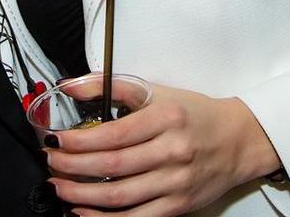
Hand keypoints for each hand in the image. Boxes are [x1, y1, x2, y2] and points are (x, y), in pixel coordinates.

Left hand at [44, 84, 278, 215]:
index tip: (55, 139)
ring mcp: (176, 183)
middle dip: (73, 167)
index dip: (80, 140)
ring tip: (60, 188)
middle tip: (51, 163)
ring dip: (83, 196)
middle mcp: (172, 152)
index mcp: (165, 118)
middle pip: (113, 166)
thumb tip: (70, 85)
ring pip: (121, 197)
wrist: (238, 140)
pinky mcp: (179, 207)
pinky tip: (84, 214)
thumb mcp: (156, 91)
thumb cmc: (193, 113)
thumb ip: (112, 86)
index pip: (114, 134)